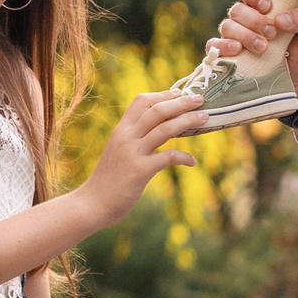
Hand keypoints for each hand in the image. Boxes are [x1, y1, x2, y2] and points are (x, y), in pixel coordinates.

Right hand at [74, 89, 201, 223]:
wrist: (91, 203)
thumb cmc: (107, 179)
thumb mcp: (117, 151)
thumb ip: (133, 138)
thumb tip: (156, 130)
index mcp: (120, 130)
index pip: (141, 101)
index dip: (162, 95)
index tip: (179, 93)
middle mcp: (126, 137)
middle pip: (157, 111)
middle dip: (181, 103)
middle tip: (200, 99)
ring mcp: (133, 153)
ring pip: (165, 129)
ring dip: (188, 121)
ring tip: (205, 118)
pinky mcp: (140, 171)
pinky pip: (168, 157)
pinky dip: (184, 157)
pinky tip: (193, 161)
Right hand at [215, 0, 297, 116]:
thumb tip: (280, 19)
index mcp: (263, 8)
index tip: (267, 7)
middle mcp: (245, 20)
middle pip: (237, 10)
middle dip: (254, 20)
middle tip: (272, 33)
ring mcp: (235, 38)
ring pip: (227, 26)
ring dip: (244, 35)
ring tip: (262, 48)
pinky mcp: (228, 57)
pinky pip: (214, 46)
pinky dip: (222, 46)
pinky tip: (237, 51)